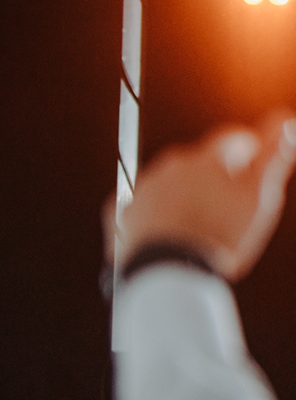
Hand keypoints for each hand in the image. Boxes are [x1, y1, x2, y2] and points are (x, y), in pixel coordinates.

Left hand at [111, 109, 295, 282]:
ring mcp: (140, 190)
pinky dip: (155, 217)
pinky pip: (142, 208)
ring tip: (198, 227)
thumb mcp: (259, 197)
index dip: (249, 151)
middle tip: (226, 208)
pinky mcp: (119, 215)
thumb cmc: (218, 238)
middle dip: (213, 177)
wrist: (168, 276)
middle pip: (197, 163)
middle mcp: (167, 166)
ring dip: (182, 198)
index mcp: (204, 158)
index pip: (232, 140)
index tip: (255, 165)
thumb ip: (274, 156)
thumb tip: (285, 122)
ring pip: (168, 186)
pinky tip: (170, 235)